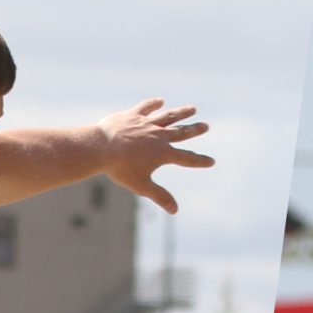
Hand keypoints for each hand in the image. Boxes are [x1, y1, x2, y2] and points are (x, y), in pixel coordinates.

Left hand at [99, 98, 212, 212]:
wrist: (101, 148)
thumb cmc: (120, 169)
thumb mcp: (141, 185)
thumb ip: (159, 196)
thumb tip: (175, 210)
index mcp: (163, 153)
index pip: (186, 158)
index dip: (200, 161)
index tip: (211, 161)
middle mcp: (158, 136)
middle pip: (181, 132)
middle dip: (195, 130)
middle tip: (206, 126)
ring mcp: (146, 124)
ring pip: (168, 117)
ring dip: (181, 113)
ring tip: (192, 108)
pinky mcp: (133, 115)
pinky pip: (146, 108)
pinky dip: (153, 105)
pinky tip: (160, 102)